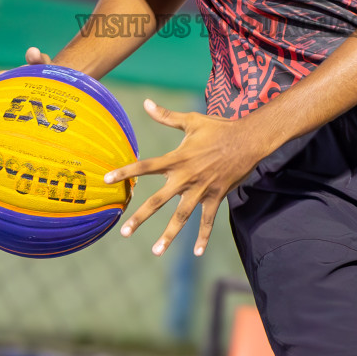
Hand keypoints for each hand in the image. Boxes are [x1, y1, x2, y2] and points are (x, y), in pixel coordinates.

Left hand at [103, 100, 270, 257]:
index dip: (126, 172)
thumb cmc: (218, 128)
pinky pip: (208, 221)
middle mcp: (186, 177)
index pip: (146, 166)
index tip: (107, 179)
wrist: (248, 140)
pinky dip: (203, 237)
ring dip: (169, 235)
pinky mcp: (215, 197)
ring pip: (181, 217)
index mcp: (177, 159)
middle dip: (141, 217)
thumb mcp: (191, 121)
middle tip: (124, 232)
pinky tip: (196, 252)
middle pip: (158, 201)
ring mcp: (201, 190)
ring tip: (156, 252)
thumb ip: (166, 117)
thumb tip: (146, 103)